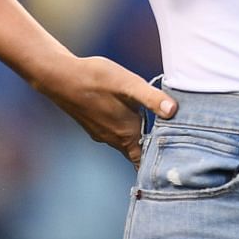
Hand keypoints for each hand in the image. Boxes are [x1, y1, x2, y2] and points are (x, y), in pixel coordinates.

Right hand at [30, 53, 174, 164]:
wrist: (60, 76)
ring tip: (163, 130)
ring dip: (143, 139)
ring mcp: (102, 133)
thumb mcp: (129, 84)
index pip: (144, 160)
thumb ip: (152, 98)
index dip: (160, 162)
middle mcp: (114, 138)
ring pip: (128, 143)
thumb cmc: (96, 78)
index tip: (178, 162)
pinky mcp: (95, 124)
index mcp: (126, 133)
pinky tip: (137, 116)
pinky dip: (129, 130)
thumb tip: (174, 111)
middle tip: (177, 145)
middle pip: (138, 153)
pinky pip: (117, 134)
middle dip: (155, 151)